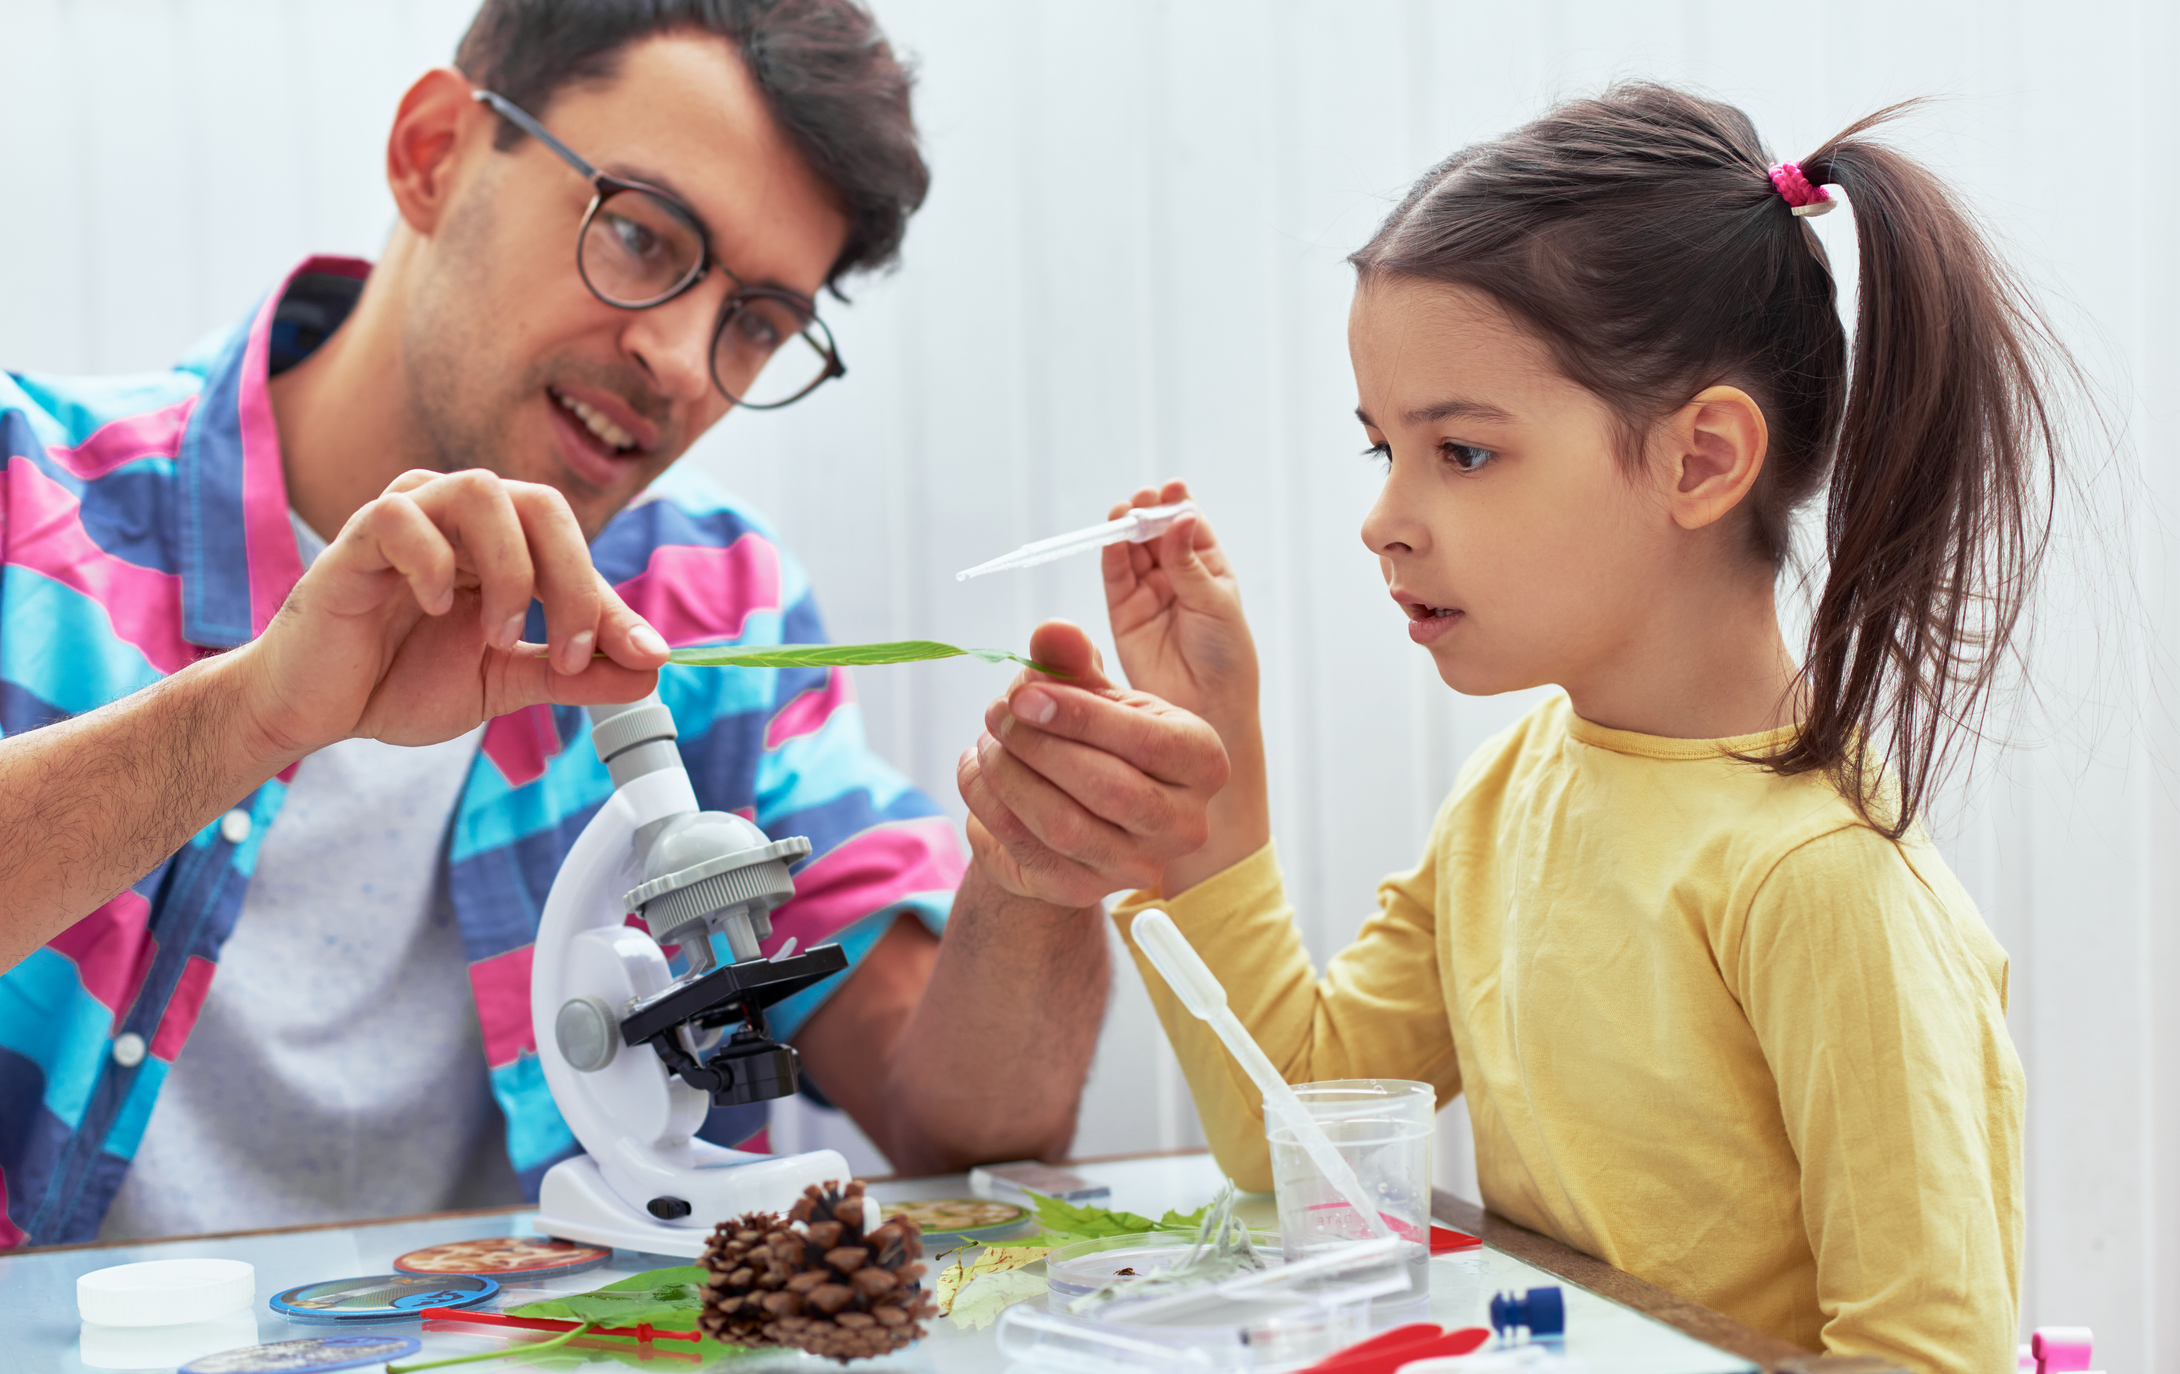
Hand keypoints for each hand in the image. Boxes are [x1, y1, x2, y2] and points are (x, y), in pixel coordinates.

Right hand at [236, 468, 667, 755]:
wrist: (317, 707)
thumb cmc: (400, 680)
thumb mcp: (506, 683)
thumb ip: (574, 675)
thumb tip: (652, 671)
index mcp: (499, 544)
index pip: (571, 548)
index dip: (613, 602)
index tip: (645, 655)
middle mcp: (458, 519)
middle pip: (541, 503)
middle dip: (572, 580)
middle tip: (571, 651)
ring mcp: (408, 520)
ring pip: (481, 492)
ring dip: (510, 570)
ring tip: (499, 635)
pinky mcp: (355, 539)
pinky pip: (400, 516)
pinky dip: (432, 561)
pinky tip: (435, 609)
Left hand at [957, 621, 1229, 907]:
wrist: (1077, 805)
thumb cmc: (1096, 737)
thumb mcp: (1089, 691)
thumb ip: (1072, 660)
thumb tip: (1052, 632)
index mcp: (1202, 760)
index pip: (1146, 742)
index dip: (1078, 716)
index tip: (1022, 694)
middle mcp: (1184, 822)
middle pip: (1107, 788)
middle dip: (1038, 747)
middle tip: (995, 713)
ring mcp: (1138, 866)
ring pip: (1065, 826)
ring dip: (1009, 779)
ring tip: (984, 743)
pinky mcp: (1086, 892)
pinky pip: (1030, 852)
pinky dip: (990, 809)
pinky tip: (975, 774)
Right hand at [1103, 479, 1258, 733]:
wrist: (1209, 705)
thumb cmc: (1226, 654)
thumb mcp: (1214, 601)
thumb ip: (1188, 562)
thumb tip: (1180, 517)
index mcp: (1207, 567)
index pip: (1188, 525)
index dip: (1178, 504)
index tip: (1173, 487)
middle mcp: (1175, 576)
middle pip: (1155, 533)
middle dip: (1148, 512)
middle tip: (1144, 499)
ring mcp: (1148, 593)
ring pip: (1132, 551)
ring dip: (1126, 529)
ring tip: (1124, 512)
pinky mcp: (1123, 613)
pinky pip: (1115, 577)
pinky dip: (1112, 555)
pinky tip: (1113, 539)